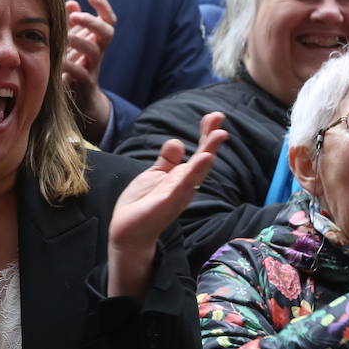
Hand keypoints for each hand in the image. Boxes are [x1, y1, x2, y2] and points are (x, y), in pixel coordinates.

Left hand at [63, 0, 116, 142]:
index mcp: (97, 40)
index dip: (103, 6)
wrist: (81, 100)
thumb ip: (73, 23)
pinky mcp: (84, 85)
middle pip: (107, 33)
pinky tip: (58, 60)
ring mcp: (93, 69)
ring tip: (65, 36)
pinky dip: (69, 65)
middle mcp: (99, 52)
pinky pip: (80, 74)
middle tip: (76, 16)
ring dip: (80, 42)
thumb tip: (71, 2)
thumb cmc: (76, 65)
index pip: (108, 20)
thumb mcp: (75, 43)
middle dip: (92, 22)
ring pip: (95, 52)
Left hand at [108, 112, 226, 296]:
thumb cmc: (142, 204)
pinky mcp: (168, 202)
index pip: (198, 152)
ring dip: (209, 152)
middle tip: (220, 118)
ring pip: (198, 171)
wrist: (128, 232)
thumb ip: (167, 160)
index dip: (205, 134)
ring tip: (220, 135)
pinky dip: (194, 172)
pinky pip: (183, 185)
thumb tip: (178, 141)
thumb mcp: (155, 175)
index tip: (213, 116)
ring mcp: (178, 194)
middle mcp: (185, 185)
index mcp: (182, 177)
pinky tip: (204, 159)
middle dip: (211, 139)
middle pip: (203, 159)